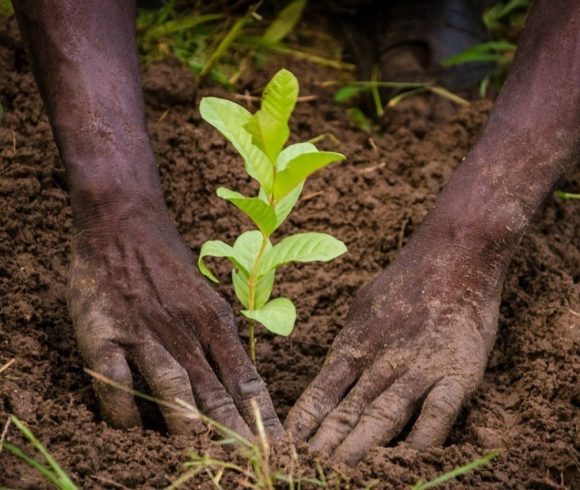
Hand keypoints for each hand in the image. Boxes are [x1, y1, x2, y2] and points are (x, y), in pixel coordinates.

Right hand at [67, 194, 282, 436]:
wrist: (125, 224)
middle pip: (214, 390)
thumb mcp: (208, 299)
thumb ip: (221, 341)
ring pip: (172, 386)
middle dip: (234, 433)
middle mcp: (184, 330)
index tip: (278, 447)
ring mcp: (144, 331)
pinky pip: (114, 381)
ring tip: (203, 456)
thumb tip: (238, 390)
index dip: (262, 418)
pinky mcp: (103, 331)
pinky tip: (131, 430)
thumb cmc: (169, 266)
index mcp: (214, 322)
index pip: (245, 380)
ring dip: (188, 425)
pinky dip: (124, 410)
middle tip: (252, 463)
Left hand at [285, 225, 504, 463]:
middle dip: (324, 446)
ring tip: (339, 475)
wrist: (453, 255)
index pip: (321, 393)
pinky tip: (407, 461)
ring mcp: (418, 366)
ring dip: (359, 449)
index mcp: (354, 346)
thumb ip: (350, 343)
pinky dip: (422, 439)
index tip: (285, 448)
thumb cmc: (404, 282)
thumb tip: (335, 371)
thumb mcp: (362, 309)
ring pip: (382, 416)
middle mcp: (381, 360)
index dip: (303, 424)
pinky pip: (437, 412)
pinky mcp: (456, 371)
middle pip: (347, 411)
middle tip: (303, 472)